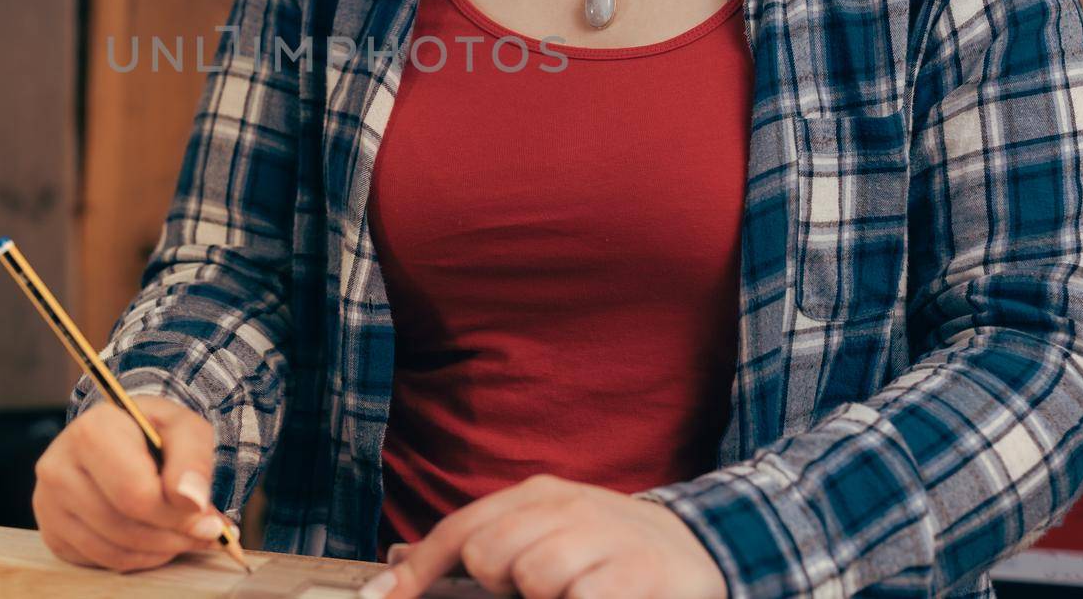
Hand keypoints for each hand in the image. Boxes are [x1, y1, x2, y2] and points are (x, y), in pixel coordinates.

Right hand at [33, 395, 227, 572]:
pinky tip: (156, 538)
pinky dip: (138, 559)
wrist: (118, 436)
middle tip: (205, 531)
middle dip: (174, 535)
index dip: (177, 514)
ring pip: (114, 550)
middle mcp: (58, 466)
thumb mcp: (183, 428)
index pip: (134, 494)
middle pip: (125, 526)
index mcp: (91, 431)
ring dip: (161, 550)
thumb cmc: (152, 432)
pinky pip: (101, 562)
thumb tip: (192, 502)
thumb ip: (193, 460)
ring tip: (184, 533)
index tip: (209, 517)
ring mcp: (48, 503)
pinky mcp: (52, 532)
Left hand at [364, 474, 727, 598]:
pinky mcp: (635, 577)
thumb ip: (475, 544)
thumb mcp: (543, 532)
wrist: (699, 548)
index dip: (420, 569)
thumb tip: (398, 563)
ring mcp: (603, 539)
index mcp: (539, 494)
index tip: (382, 598)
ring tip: (576, 590)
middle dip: (502, 583)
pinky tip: (596, 598)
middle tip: (536, 589)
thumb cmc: (606, 550)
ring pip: (533, 577)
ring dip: (546, 597)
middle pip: (490, 554)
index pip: (462, 528)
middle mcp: (568, 507)